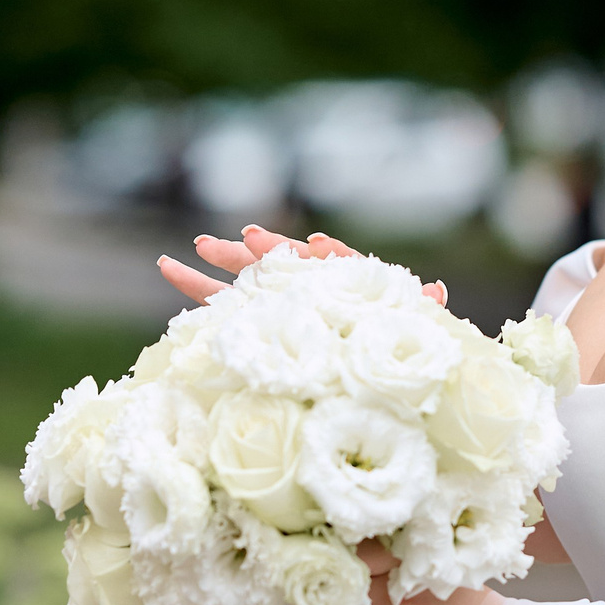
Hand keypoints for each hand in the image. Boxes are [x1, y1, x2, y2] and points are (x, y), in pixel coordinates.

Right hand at [159, 226, 447, 307]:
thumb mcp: (410, 320)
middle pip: (276, 263)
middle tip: (229, 244)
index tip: (308, 246)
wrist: (385, 360)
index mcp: (339, 278)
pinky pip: (220, 303)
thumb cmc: (399, 335)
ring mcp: (277, 300)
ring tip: (189, 251)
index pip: (323, 259)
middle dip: (254, 254)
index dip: (312, 253)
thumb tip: (437, 291)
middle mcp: (304, 285)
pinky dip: (195, 289)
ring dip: (217, 264)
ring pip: (242, 278)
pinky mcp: (257, 320)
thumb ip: (419, 306)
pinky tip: (168, 267)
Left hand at [276, 542, 495, 604]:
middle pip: (323, 592)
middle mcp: (396, 603)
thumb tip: (350, 544)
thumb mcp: (446, 567)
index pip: (351, 550)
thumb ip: (404, 554)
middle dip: (295, 593)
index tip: (302, 551)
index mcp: (412, 567)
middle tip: (286, 592)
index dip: (319, 550)